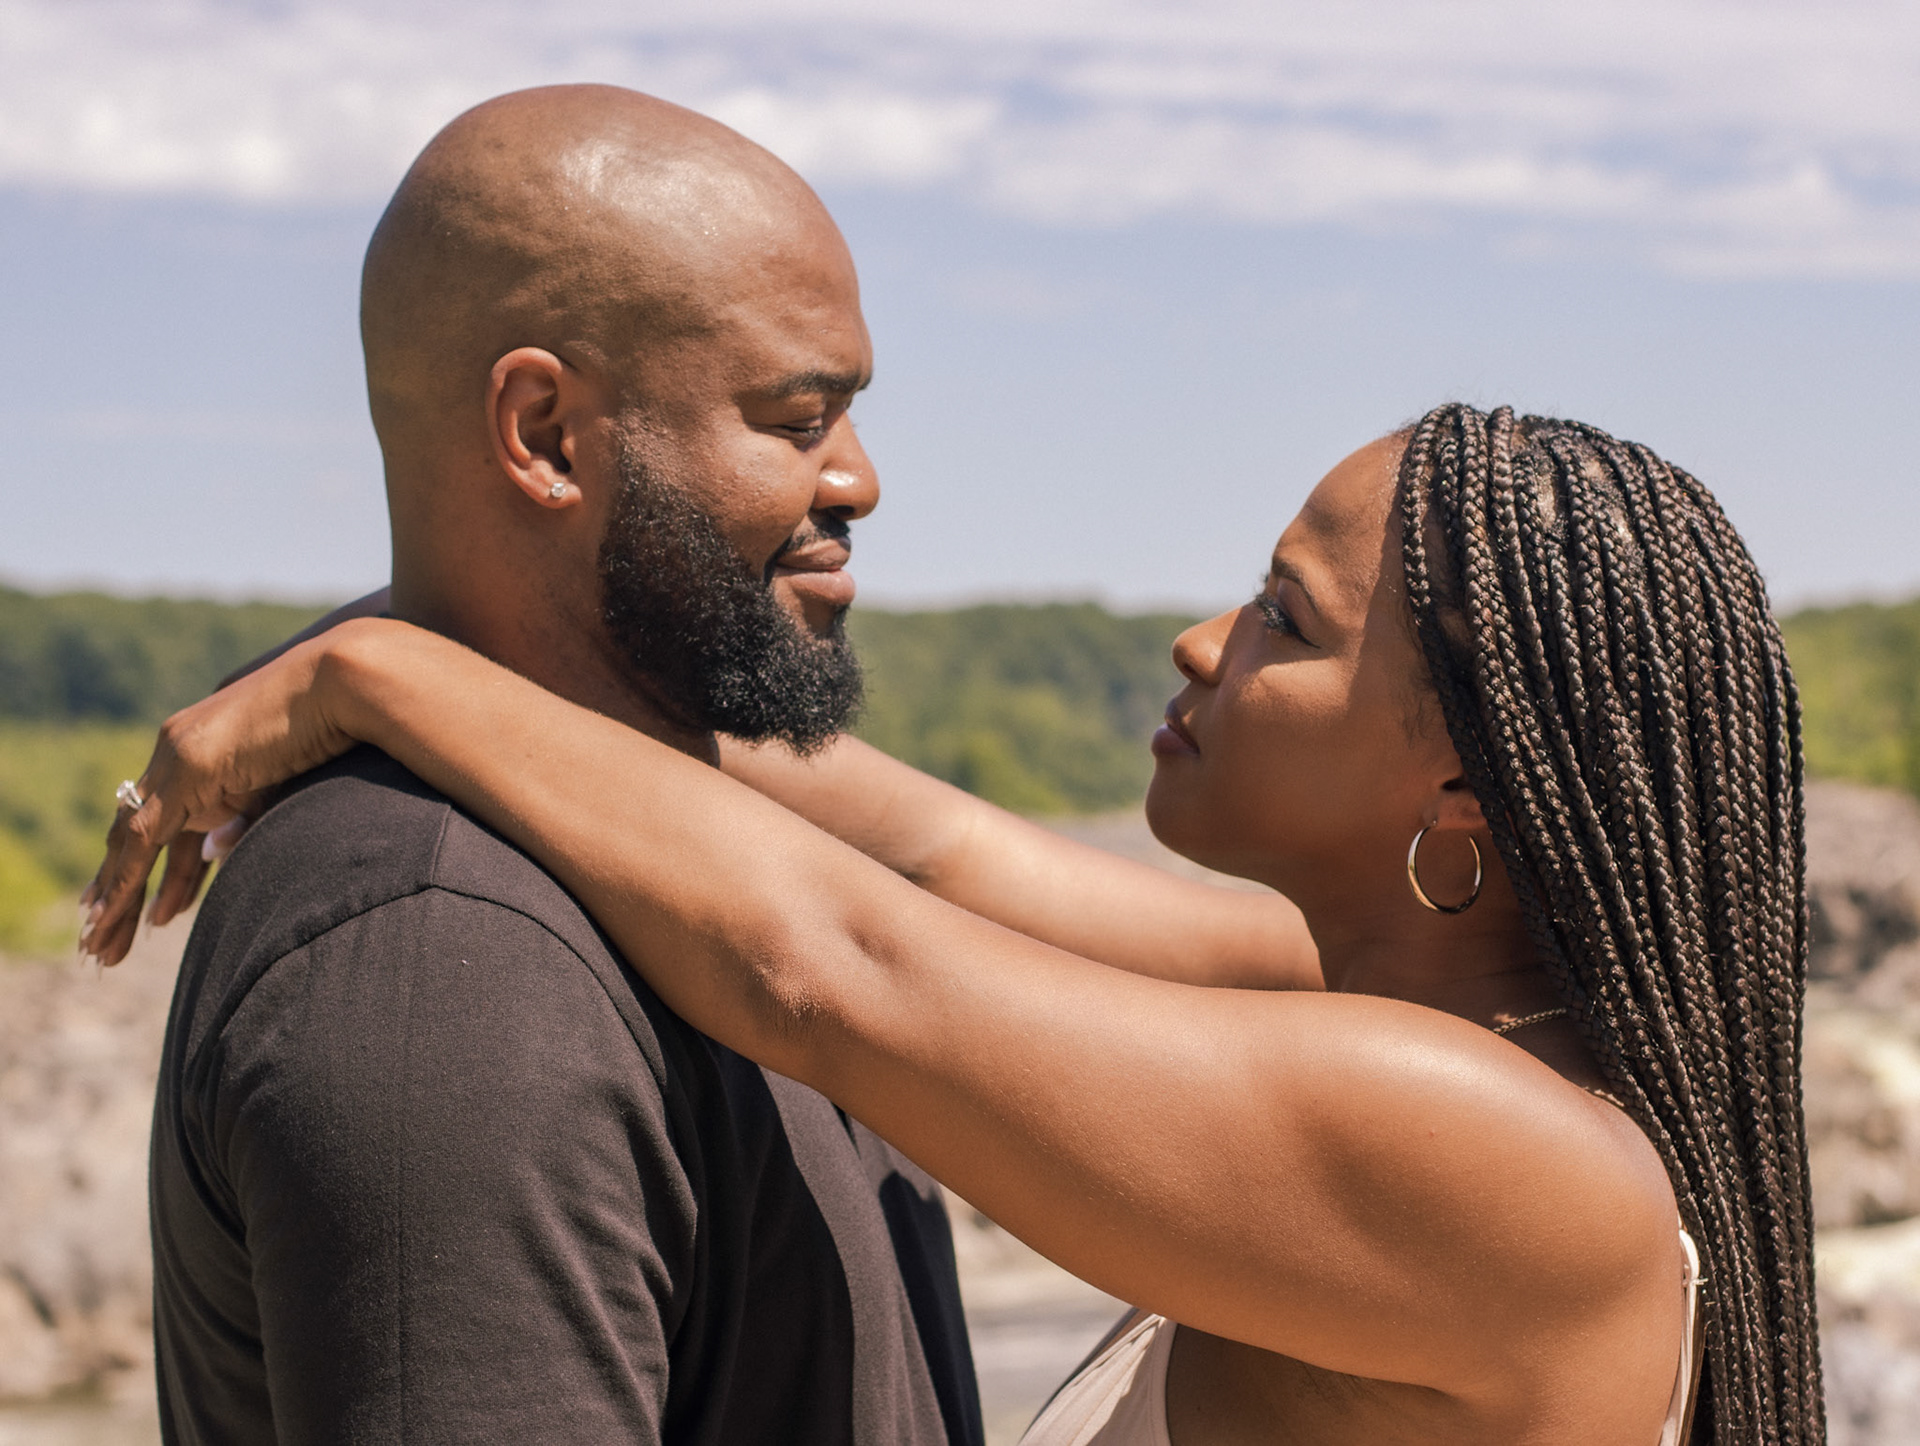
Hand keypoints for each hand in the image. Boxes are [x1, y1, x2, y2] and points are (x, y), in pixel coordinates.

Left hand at [80, 631, 364, 965]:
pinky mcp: (190, 766)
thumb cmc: (342, 727)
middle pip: (140, 828)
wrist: (354, 679)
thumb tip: (216, 850)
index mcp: (208, 749)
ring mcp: (180, 753)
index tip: (160, 907)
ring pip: (129, 837)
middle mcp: (181, 747)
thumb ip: (248, 815)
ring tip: (100, 944)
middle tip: (103, 932)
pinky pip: (144, 836)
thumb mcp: (287, 784)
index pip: (170, 817)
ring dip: (114, 895)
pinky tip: (109, 914)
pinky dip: (124, 879)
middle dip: (122, 885)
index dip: (164, 865)